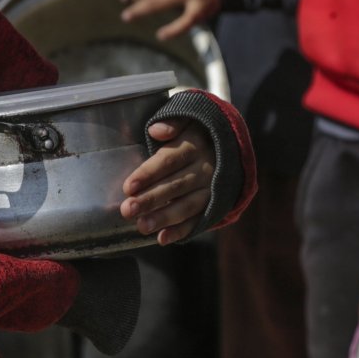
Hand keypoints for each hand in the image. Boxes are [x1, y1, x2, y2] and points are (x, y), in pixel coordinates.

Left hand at [121, 118, 215, 245]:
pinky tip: (163, 239)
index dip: (148, 174)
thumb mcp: (187, 118)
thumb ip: (172, 122)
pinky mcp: (215, 203)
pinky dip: (182, 230)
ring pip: (187, 206)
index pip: (168, 161)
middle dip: (151, 200)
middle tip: (127, 210)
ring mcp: (211, 188)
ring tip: (142, 226)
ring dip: (164, 218)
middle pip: (175, 186)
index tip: (128, 187)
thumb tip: (157, 131)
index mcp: (194, 146)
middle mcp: (204, 169)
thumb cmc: (195, 130)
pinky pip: (199, 219)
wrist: (231, 143)